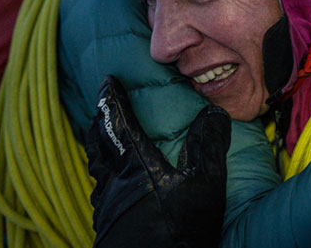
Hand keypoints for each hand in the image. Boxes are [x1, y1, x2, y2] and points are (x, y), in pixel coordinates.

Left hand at [85, 75, 230, 247]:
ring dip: (100, 150)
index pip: (118, 122)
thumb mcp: (204, 184)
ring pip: (97, 169)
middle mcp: (113, 181)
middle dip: (100, 122)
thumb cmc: (179, 229)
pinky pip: (101, 191)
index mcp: (135, 164)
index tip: (107, 81)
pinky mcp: (106, 227)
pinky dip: (105, 176)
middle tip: (104, 108)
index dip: (112, 99)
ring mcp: (106, 207)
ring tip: (109, 143)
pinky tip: (117, 185)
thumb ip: (208, 145)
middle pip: (98, 144)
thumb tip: (213, 112)